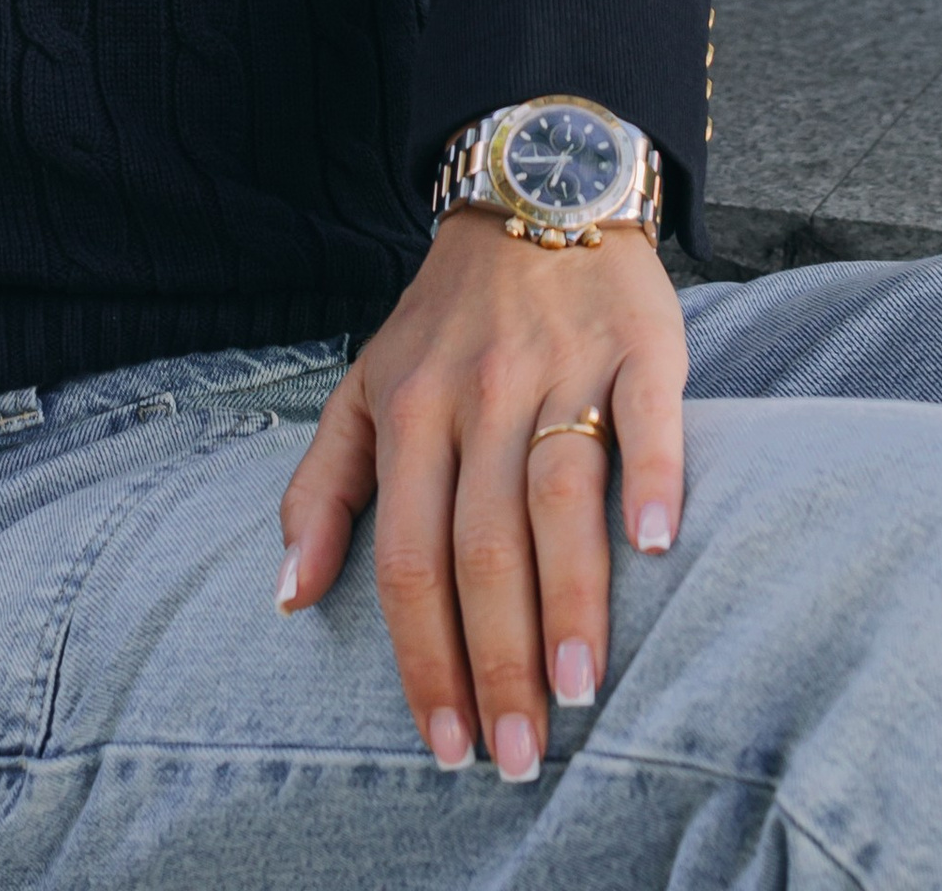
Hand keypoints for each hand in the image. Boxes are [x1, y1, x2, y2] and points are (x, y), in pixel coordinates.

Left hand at [277, 206, 686, 782]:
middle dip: (495, 662)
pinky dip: (648, 477)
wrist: (535, 184)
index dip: (422, 658)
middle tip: (518, 757)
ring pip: (555, 497)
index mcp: (410, 412)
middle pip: (480, 546)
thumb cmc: (447, 318)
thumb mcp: (364, 384)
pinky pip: (642, 416)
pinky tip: (654, 546)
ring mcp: (560, 366)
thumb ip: (324, 487)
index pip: (407, 558)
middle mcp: (479, 394)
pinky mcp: (636, 343)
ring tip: (577, 691)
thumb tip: (287, 599)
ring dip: (567, 600)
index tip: (443, 745)